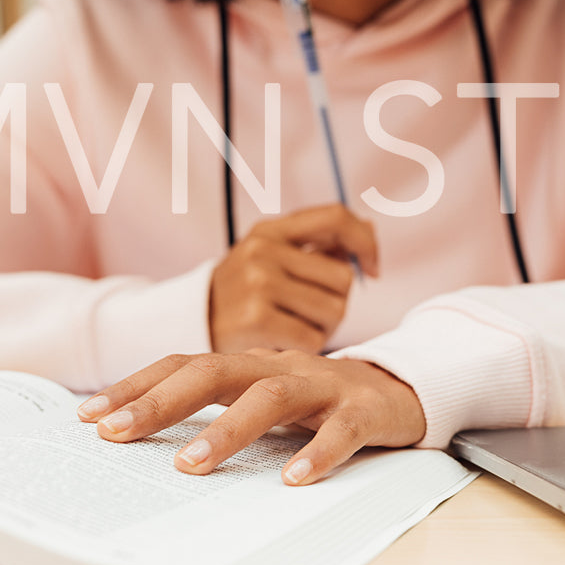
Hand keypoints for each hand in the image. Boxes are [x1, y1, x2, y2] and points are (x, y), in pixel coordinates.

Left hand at [76, 349, 425, 484]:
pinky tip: (294, 480)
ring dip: (228, 429)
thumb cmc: (318, 400)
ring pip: (271, 397)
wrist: (402, 389)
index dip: (136, 386)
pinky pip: (340, 431)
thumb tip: (144, 441)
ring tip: (191, 466)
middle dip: (161, 402)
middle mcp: (279, 367)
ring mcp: (323, 385)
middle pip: (214, 373)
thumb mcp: (262, 399)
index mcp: (249, 365)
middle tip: (116, 434)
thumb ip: (217, 410)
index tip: (88, 416)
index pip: (183, 365)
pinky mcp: (365, 410)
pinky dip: (318, 453)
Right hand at [209, 204, 378, 354]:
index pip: (336, 217)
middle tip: (311, 312)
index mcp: (271, 230)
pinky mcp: (257, 319)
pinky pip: (315, 338)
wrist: (192, 325)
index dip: (365, 242)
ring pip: (335, 310)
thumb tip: (368, 231)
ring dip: (326, 327)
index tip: (373, 268)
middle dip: (338, 300)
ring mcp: (258, 283)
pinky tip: (285, 342)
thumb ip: (318, 245)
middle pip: (344, 277)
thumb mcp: (270, 256)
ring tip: (297, 327)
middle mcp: (264, 250)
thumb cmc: (244, 293)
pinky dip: (308, 346)